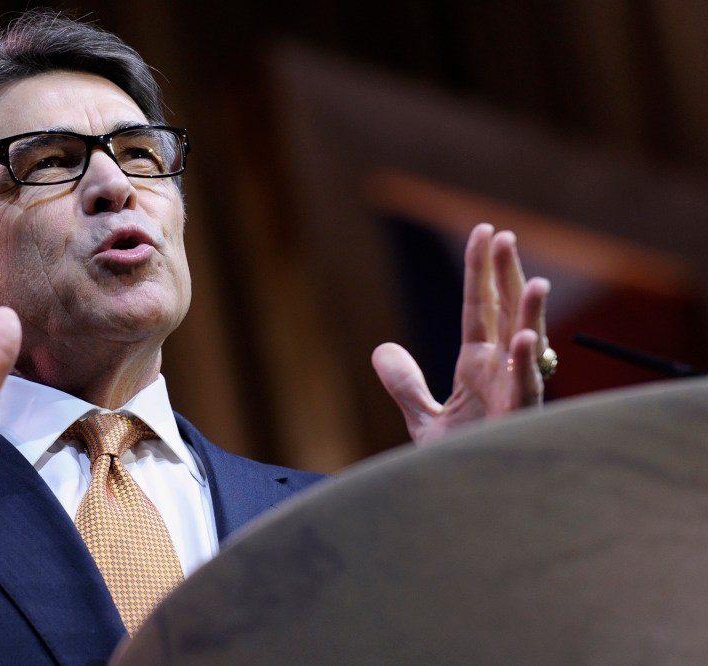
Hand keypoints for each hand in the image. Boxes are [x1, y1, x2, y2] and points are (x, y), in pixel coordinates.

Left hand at [371, 222, 549, 444]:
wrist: (467, 506)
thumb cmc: (457, 465)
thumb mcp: (424, 421)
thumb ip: (405, 385)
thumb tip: (382, 350)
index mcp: (478, 365)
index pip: (480, 307)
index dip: (480, 271)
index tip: (483, 233)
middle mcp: (500, 372)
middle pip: (505, 313)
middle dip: (505, 275)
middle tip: (503, 234)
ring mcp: (512, 395)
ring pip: (527, 346)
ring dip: (530, 313)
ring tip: (535, 279)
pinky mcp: (518, 423)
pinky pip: (525, 389)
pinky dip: (525, 364)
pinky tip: (525, 339)